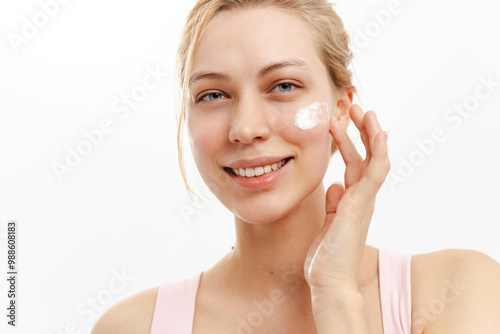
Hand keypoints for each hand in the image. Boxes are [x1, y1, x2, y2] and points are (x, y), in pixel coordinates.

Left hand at [304, 104, 389, 291]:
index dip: (350, 143)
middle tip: (354, 107)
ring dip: (370, 133)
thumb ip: (333, 203)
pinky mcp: (361, 203)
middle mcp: (361, 198)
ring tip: (363, 109)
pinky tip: (377, 132)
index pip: (355, 164)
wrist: (328, 280)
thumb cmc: (326, 256)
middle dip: (360, 131)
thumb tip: (335, 186)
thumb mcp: (327, 223)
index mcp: (351, 201)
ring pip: (374, 159)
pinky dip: (379, 151)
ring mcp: (364, 200)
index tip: (343, 123)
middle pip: (365, 156)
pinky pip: (376, 171)